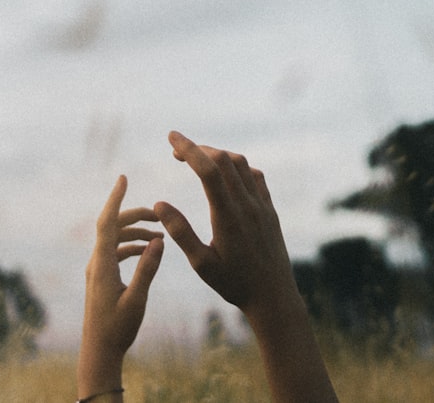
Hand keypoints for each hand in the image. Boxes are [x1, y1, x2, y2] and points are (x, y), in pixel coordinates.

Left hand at [78, 175, 163, 397]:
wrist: (99, 352)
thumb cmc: (117, 329)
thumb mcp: (137, 300)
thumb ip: (147, 269)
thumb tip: (158, 241)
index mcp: (102, 265)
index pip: (106, 223)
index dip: (115, 199)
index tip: (123, 177)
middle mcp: (96, 263)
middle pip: (112, 227)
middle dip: (134, 215)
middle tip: (159, 213)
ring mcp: (97, 270)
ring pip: (114, 239)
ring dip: (136, 232)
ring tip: (161, 235)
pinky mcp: (101, 277)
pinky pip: (115, 251)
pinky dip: (132, 246)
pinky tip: (149, 250)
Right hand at [154, 131, 297, 318]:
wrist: (274, 296)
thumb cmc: (234, 284)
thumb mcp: (201, 264)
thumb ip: (181, 233)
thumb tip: (160, 204)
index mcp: (228, 216)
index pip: (208, 171)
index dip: (189, 149)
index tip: (171, 137)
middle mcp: (247, 205)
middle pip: (224, 160)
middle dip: (199, 148)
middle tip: (176, 151)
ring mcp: (262, 206)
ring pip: (241, 165)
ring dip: (218, 155)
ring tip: (197, 160)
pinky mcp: (270, 210)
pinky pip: (256, 177)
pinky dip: (237, 167)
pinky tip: (226, 174)